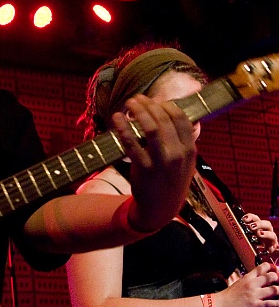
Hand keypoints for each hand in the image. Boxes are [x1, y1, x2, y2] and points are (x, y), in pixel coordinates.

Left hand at [111, 95, 196, 232]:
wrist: (162, 208)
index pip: (180, 118)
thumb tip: (169, 113)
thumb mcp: (186, 162)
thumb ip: (182, 140)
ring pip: (151, 128)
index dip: (166, 105)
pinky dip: (123, 128)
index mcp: (189, 149)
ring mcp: (161, 162)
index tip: (155, 100)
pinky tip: (117, 118)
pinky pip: (132, 144)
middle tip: (138, 98)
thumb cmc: (171, 180)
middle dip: (149, 104)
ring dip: (139, 111)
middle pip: (164, 120)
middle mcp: (177, 154)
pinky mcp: (144, 169)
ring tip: (130, 102)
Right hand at [216, 261, 278, 306]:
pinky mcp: (255, 305)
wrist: (219, 306)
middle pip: (272, 276)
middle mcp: (252, 284)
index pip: (263, 267)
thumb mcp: (237, 283)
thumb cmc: (227, 296)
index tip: (276, 272)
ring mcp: (254, 294)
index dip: (273, 268)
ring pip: (275, 290)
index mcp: (248, 277)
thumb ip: (247, 280)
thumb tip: (253, 279)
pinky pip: (271, 304)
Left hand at [241, 213, 278, 256]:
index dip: (250, 217)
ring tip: (259, 234)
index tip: (244, 219)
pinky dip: (275, 248)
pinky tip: (271, 248)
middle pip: (266, 224)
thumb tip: (231, 228)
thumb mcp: (245, 236)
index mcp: (258, 227)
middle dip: (259, 224)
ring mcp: (270, 239)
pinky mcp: (273, 247)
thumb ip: (241, 232)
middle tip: (251, 226)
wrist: (261, 252)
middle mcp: (265, 231)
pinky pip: (276, 247)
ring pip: (272, 235)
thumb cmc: (252, 242)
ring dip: (266, 234)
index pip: (255, 219)